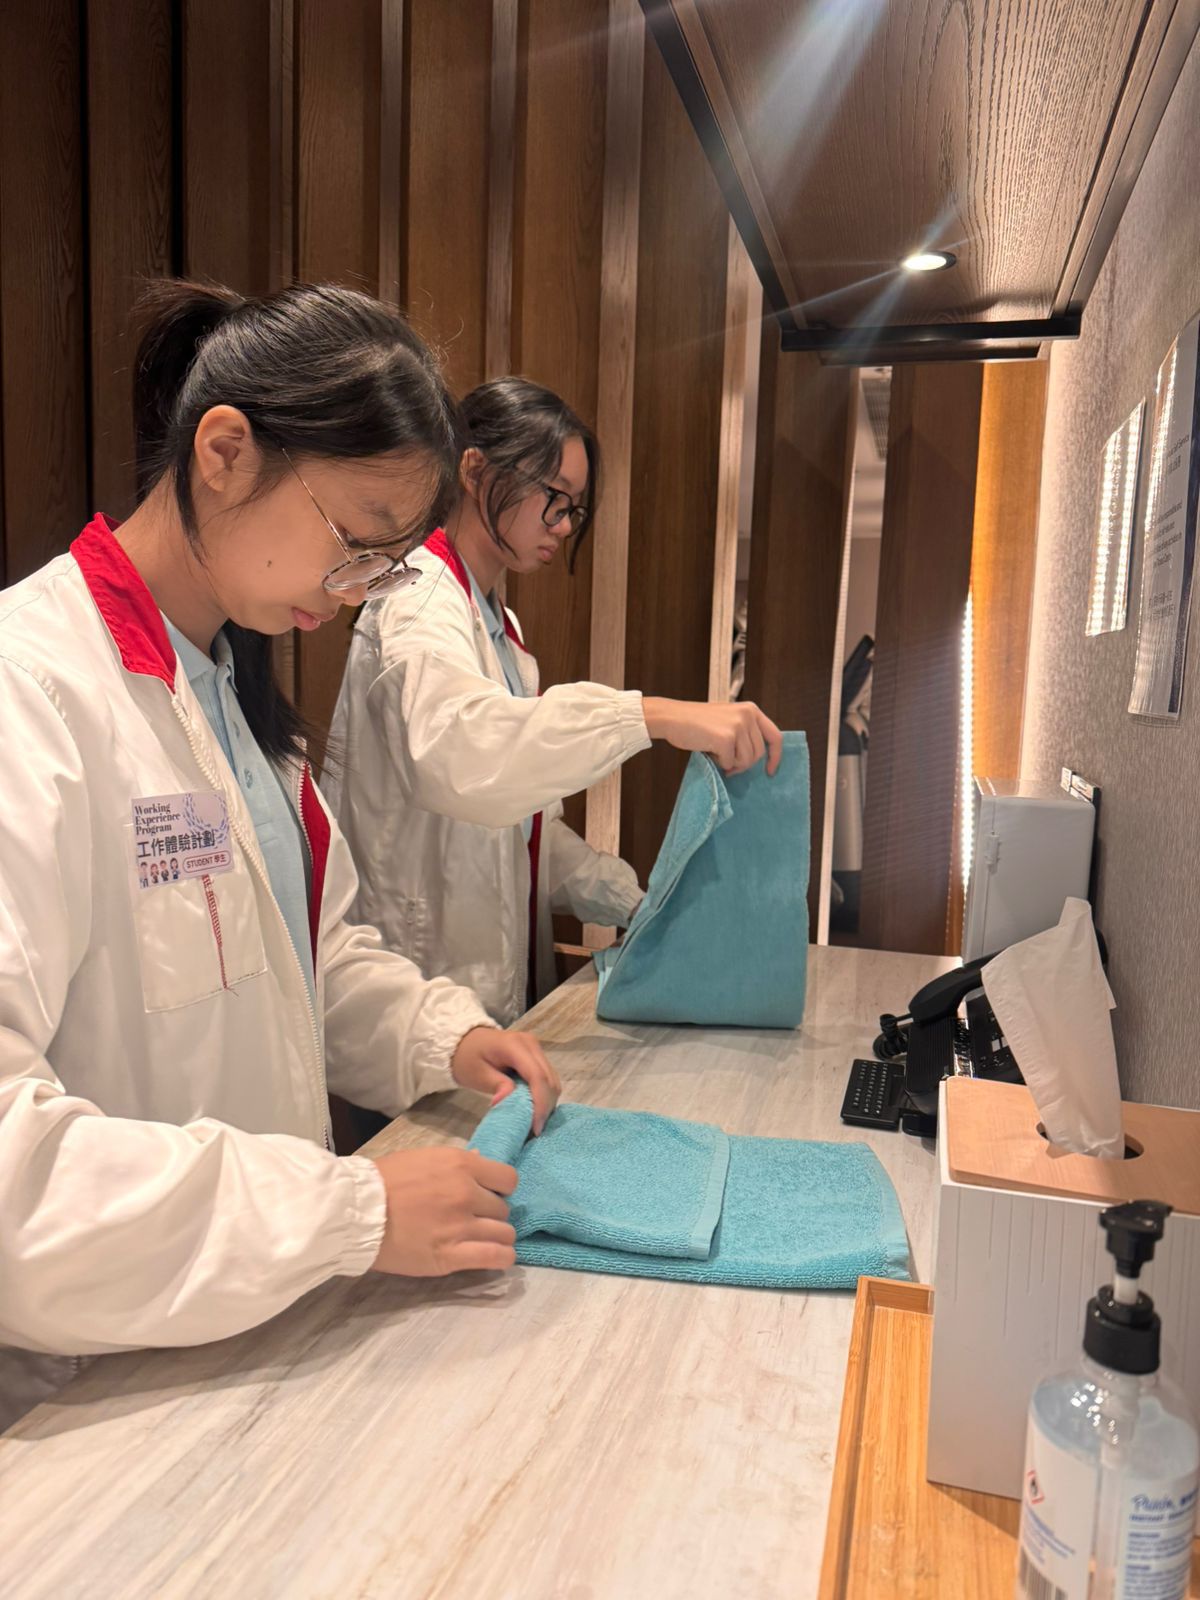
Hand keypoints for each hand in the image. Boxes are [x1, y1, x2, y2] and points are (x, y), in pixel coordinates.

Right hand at [370, 1147, 517, 1274]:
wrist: (355, 1212)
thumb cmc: (383, 1181)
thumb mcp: (423, 1158)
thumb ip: (456, 1164)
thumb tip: (480, 1162)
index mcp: (461, 1165)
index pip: (508, 1179)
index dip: (501, 1189)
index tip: (489, 1195)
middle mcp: (467, 1194)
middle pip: (504, 1208)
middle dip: (491, 1214)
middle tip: (473, 1220)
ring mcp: (461, 1226)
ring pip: (505, 1234)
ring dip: (497, 1237)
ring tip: (483, 1241)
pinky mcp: (451, 1256)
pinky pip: (496, 1257)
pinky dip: (501, 1258)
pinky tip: (496, 1257)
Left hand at [451, 1027, 561, 1134]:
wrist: (465, 1042)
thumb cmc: (467, 1058)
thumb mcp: (477, 1075)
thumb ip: (497, 1085)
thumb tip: (508, 1101)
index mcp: (514, 1045)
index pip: (536, 1075)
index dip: (540, 1103)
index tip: (536, 1127)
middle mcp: (530, 1044)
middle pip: (548, 1079)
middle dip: (546, 1106)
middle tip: (535, 1130)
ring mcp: (535, 1049)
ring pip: (552, 1080)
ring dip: (547, 1103)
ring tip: (534, 1123)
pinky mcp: (536, 1056)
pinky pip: (547, 1078)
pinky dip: (544, 1096)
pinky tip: (534, 1110)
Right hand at [642, 698, 782, 776]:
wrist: (672, 717)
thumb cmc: (697, 722)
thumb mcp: (728, 719)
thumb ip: (745, 732)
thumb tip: (756, 759)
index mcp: (751, 710)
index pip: (775, 736)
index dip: (775, 756)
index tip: (770, 770)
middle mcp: (748, 715)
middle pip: (758, 754)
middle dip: (743, 764)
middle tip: (727, 762)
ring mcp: (737, 726)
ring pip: (746, 761)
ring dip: (731, 763)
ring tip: (716, 752)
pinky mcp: (726, 738)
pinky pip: (730, 763)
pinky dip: (719, 763)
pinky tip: (708, 751)